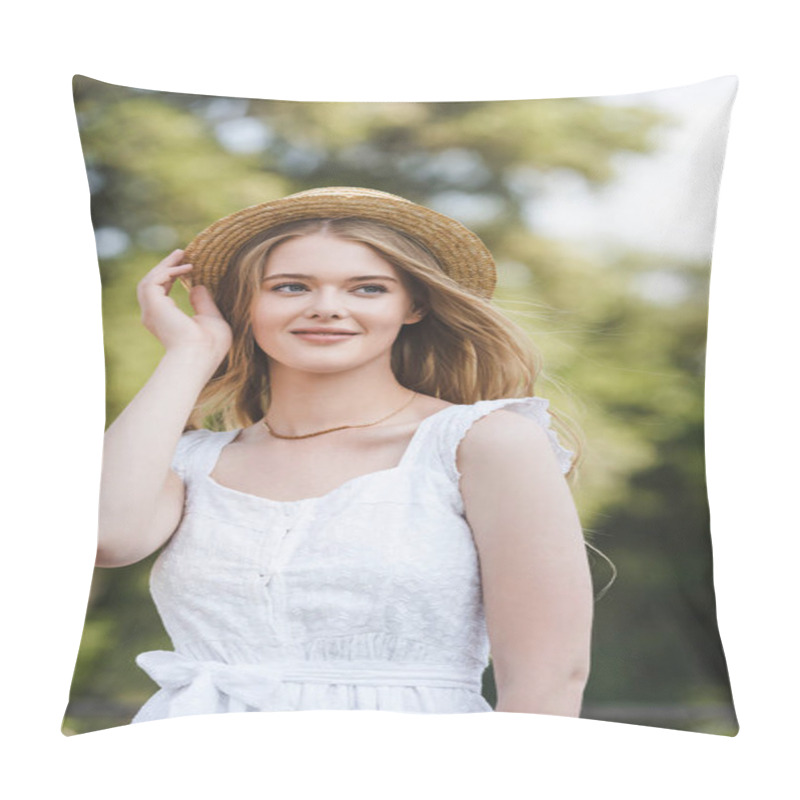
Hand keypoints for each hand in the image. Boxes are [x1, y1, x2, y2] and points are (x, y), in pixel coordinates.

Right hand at [137, 249, 232, 364]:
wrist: (199, 356)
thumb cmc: (209, 345)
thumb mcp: (211, 319)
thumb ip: (203, 302)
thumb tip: (197, 286)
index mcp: (165, 321)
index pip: (163, 295)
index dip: (172, 279)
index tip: (186, 268)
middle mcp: (154, 316)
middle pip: (153, 285)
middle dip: (166, 268)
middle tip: (181, 254)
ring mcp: (151, 310)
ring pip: (150, 280)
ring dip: (165, 265)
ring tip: (181, 254)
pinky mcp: (153, 304)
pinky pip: (155, 280)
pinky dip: (169, 270)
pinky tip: (186, 267)